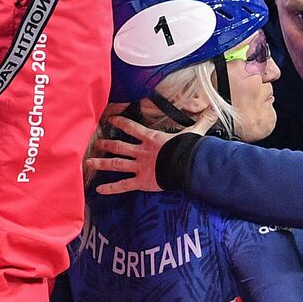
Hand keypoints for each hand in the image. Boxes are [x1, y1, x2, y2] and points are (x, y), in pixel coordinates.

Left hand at [84, 112, 216, 194]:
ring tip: (89, 163)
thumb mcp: (195, 133)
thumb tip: (214, 111)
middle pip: (118, 146)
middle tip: (95, 143)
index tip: (110, 119)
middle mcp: (141, 152)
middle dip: (106, 144)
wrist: (186, 166)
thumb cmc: (189, 149)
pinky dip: (110, 188)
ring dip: (101, 163)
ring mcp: (139, 167)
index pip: (132, 127)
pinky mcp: (141, 182)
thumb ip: (202, 122)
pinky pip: (123, 185)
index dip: (120, 122)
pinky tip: (98, 190)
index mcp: (151, 138)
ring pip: (115, 164)